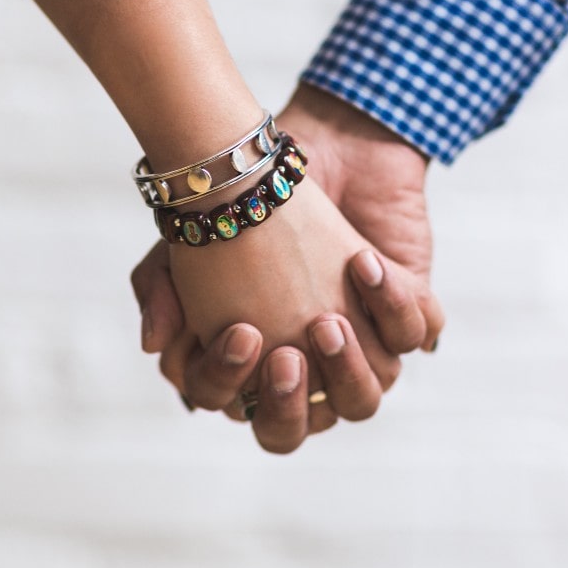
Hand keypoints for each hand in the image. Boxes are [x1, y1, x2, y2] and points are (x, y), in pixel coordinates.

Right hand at [131, 85, 442, 451]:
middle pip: (302, 426)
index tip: (242, 333)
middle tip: (288, 356)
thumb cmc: (248, 201)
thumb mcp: (188, 242)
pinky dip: (393, 308)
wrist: (318, 140)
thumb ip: (161, 292)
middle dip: (293, 403)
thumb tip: (154, 348)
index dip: (237, 386)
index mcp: (256, 368)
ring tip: (328, 320)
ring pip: (365, 398)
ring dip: (348, 369)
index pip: (244, 410)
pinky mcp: (406, 312)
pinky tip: (364, 264)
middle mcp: (311, 369)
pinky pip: (413, 336)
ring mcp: (362, 347)